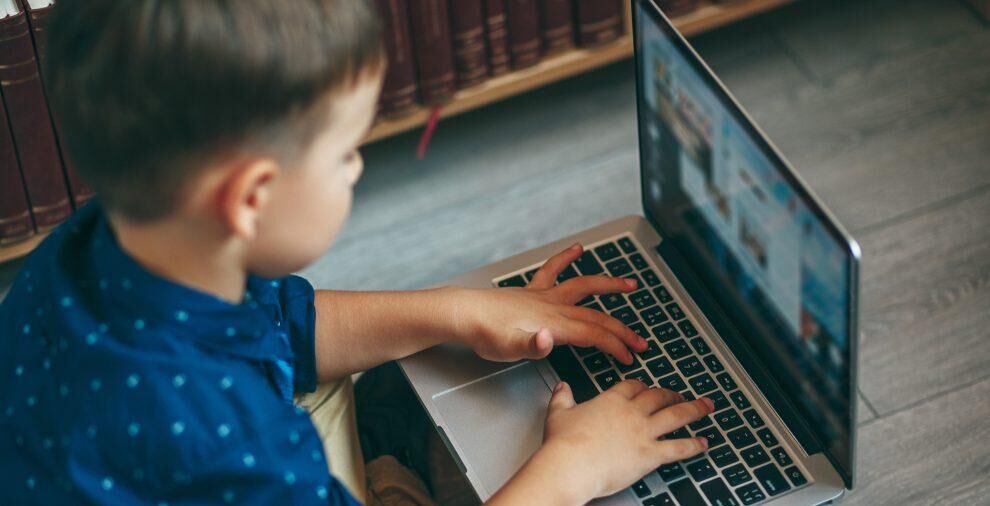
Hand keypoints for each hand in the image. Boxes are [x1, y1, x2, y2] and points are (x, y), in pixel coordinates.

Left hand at [454, 243, 647, 363]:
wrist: (462, 314)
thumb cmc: (483, 333)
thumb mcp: (507, 349)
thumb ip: (531, 346)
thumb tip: (547, 340)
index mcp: (552, 323)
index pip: (593, 334)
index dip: (615, 346)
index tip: (629, 357)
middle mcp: (552, 306)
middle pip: (596, 316)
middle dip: (621, 329)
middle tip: (640, 340)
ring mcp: (543, 296)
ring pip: (583, 286)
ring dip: (608, 285)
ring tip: (630, 283)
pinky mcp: (532, 291)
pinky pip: (553, 270)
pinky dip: (566, 257)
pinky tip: (577, 249)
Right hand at [541, 380, 712, 500]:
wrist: (570, 465)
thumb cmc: (563, 443)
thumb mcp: (558, 413)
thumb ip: (562, 398)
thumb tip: (562, 388)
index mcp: (611, 401)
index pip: (633, 386)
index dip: (642, 386)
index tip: (647, 387)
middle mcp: (631, 413)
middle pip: (658, 396)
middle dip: (672, 394)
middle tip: (680, 394)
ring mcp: (643, 433)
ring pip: (676, 415)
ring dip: (694, 410)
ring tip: (707, 407)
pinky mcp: (650, 455)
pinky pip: (678, 448)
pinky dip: (693, 445)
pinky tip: (703, 443)